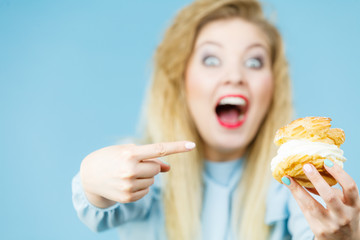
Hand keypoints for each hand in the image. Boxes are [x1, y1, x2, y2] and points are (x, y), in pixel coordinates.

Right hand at [80, 141, 195, 207]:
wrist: (89, 176)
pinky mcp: (127, 198)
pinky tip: (126, 183)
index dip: (177, 147)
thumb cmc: (111, 158)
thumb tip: (169, 168)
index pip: (159, 149)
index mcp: (130, 154)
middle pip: (156, 168)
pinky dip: (140, 186)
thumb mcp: (127, 152)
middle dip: (150, 165)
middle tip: (134, 164)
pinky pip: (146, 191)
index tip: (192, 145)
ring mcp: (128, 186)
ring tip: (127, 173)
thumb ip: (150, 158)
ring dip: (145, 176)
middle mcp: (129, 170)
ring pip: (152, 180)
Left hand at [282, 160, 359, 239]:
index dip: (339, 173)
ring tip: (287, 177)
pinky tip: (289, 185)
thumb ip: (333, 191)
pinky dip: (296, 196)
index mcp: (355, 206)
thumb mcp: (345, 204)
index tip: (326, 161)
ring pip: (311, 205)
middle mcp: (344, 216)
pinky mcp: (319, 230)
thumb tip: (310, 172)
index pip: (350, 187)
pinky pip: (305, 210)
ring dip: (297, 189)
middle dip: (316, 179)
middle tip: (306, 166)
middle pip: (329, 196)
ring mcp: (331, 225)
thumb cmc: (343, 216)